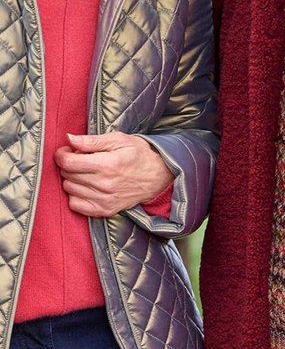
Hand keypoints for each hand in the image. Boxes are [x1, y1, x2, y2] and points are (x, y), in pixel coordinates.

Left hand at [54, 132, 173, 217]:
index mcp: (107, 164)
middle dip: (69, 165)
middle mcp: (105, 184)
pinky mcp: (105, 210)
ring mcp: (104, 200)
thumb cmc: (139, 154)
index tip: (67, 151)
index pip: (68, 163)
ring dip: (72, 179)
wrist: (159, 176)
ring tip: (85, 172)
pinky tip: (86, 187)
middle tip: (80, 159)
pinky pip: (75, 205)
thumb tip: (69, 139)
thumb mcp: (119, 140)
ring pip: (69, 189)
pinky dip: (75, 195)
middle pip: (67, 175)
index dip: (62, 154)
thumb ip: (92, 140)